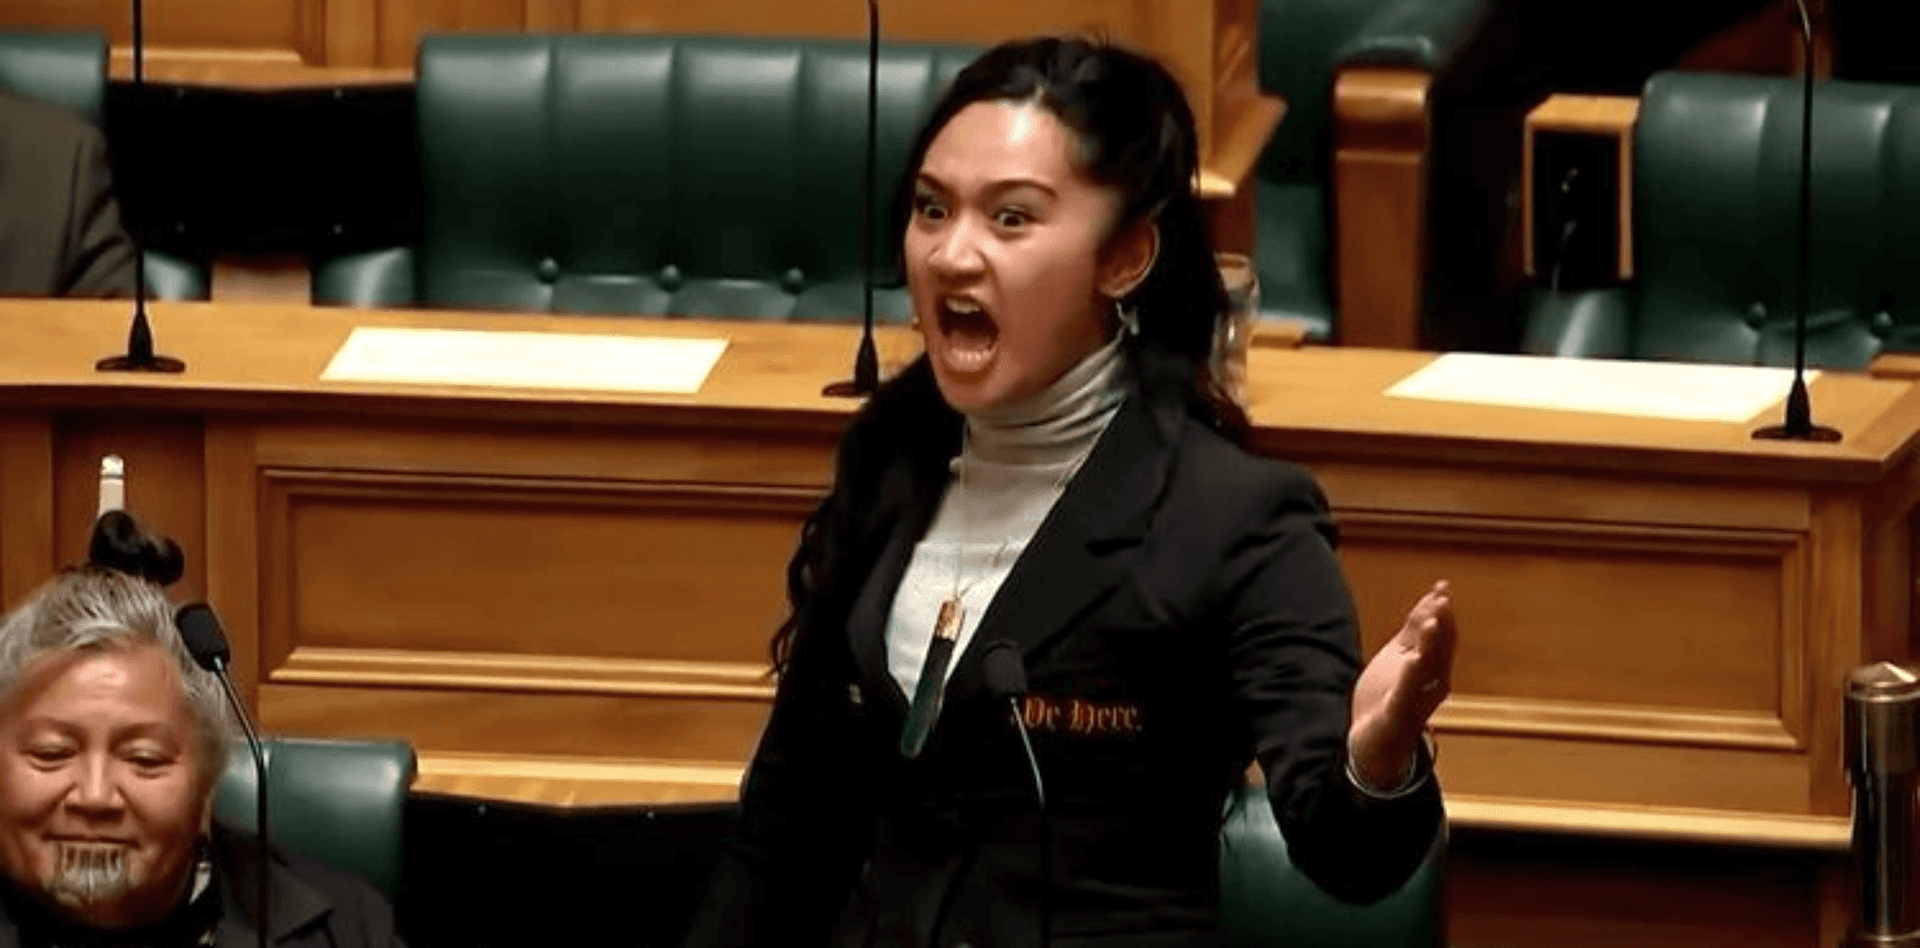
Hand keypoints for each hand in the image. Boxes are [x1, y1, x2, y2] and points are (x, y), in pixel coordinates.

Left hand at [1349, 580, 1455, 789]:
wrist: (1373, 744)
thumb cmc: (1389, 697)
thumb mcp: (1400, 657)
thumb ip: (1414, 632)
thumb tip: (1431, 601)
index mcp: (1431, 668)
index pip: (1440, 635)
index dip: (1441, 611)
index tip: (1443, 587)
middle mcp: (1430, 684)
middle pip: (1439, 649)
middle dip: (1441, 624)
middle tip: (1443, 599)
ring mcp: (1416, 700)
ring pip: (1427, 669)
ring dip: (1431, 645)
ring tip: (1432, 621)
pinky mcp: (1398, 715)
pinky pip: (1407, 695)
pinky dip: (1412, 677)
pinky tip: (1413, 661)